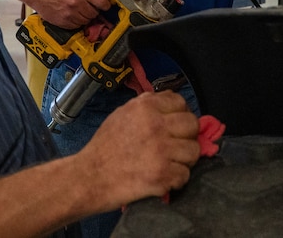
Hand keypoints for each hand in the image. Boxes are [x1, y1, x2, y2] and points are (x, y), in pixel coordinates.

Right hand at [27, 0, 110, 27]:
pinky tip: (73, 14)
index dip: (106, 4)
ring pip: (86, 21)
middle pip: (95, 13)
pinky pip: (76, 26)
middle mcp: (76, 3)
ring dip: (86, 17)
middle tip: (90, 6)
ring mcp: (69, 14)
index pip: (102, 2)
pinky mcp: (62, 22)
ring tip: (81, 9)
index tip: (105, 4)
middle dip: (94, 10)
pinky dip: (77, 22)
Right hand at [76, 92, 200, 210]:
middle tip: (175, 146)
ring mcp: (161, 150)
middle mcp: (156, 125)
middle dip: (186, 136)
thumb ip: (148, 106)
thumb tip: (174, 106)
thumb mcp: (123, 113)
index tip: (174, 126)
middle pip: (193, 125)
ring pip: (194, 151)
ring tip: (169, 163)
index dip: (180, 115)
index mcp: (146, 106)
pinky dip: (176, 179)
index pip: (181, 103)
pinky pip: (185, 174)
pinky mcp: (162, 175)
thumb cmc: (104, 147)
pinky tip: (163, 178)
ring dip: (184, 159)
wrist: (89, 177)